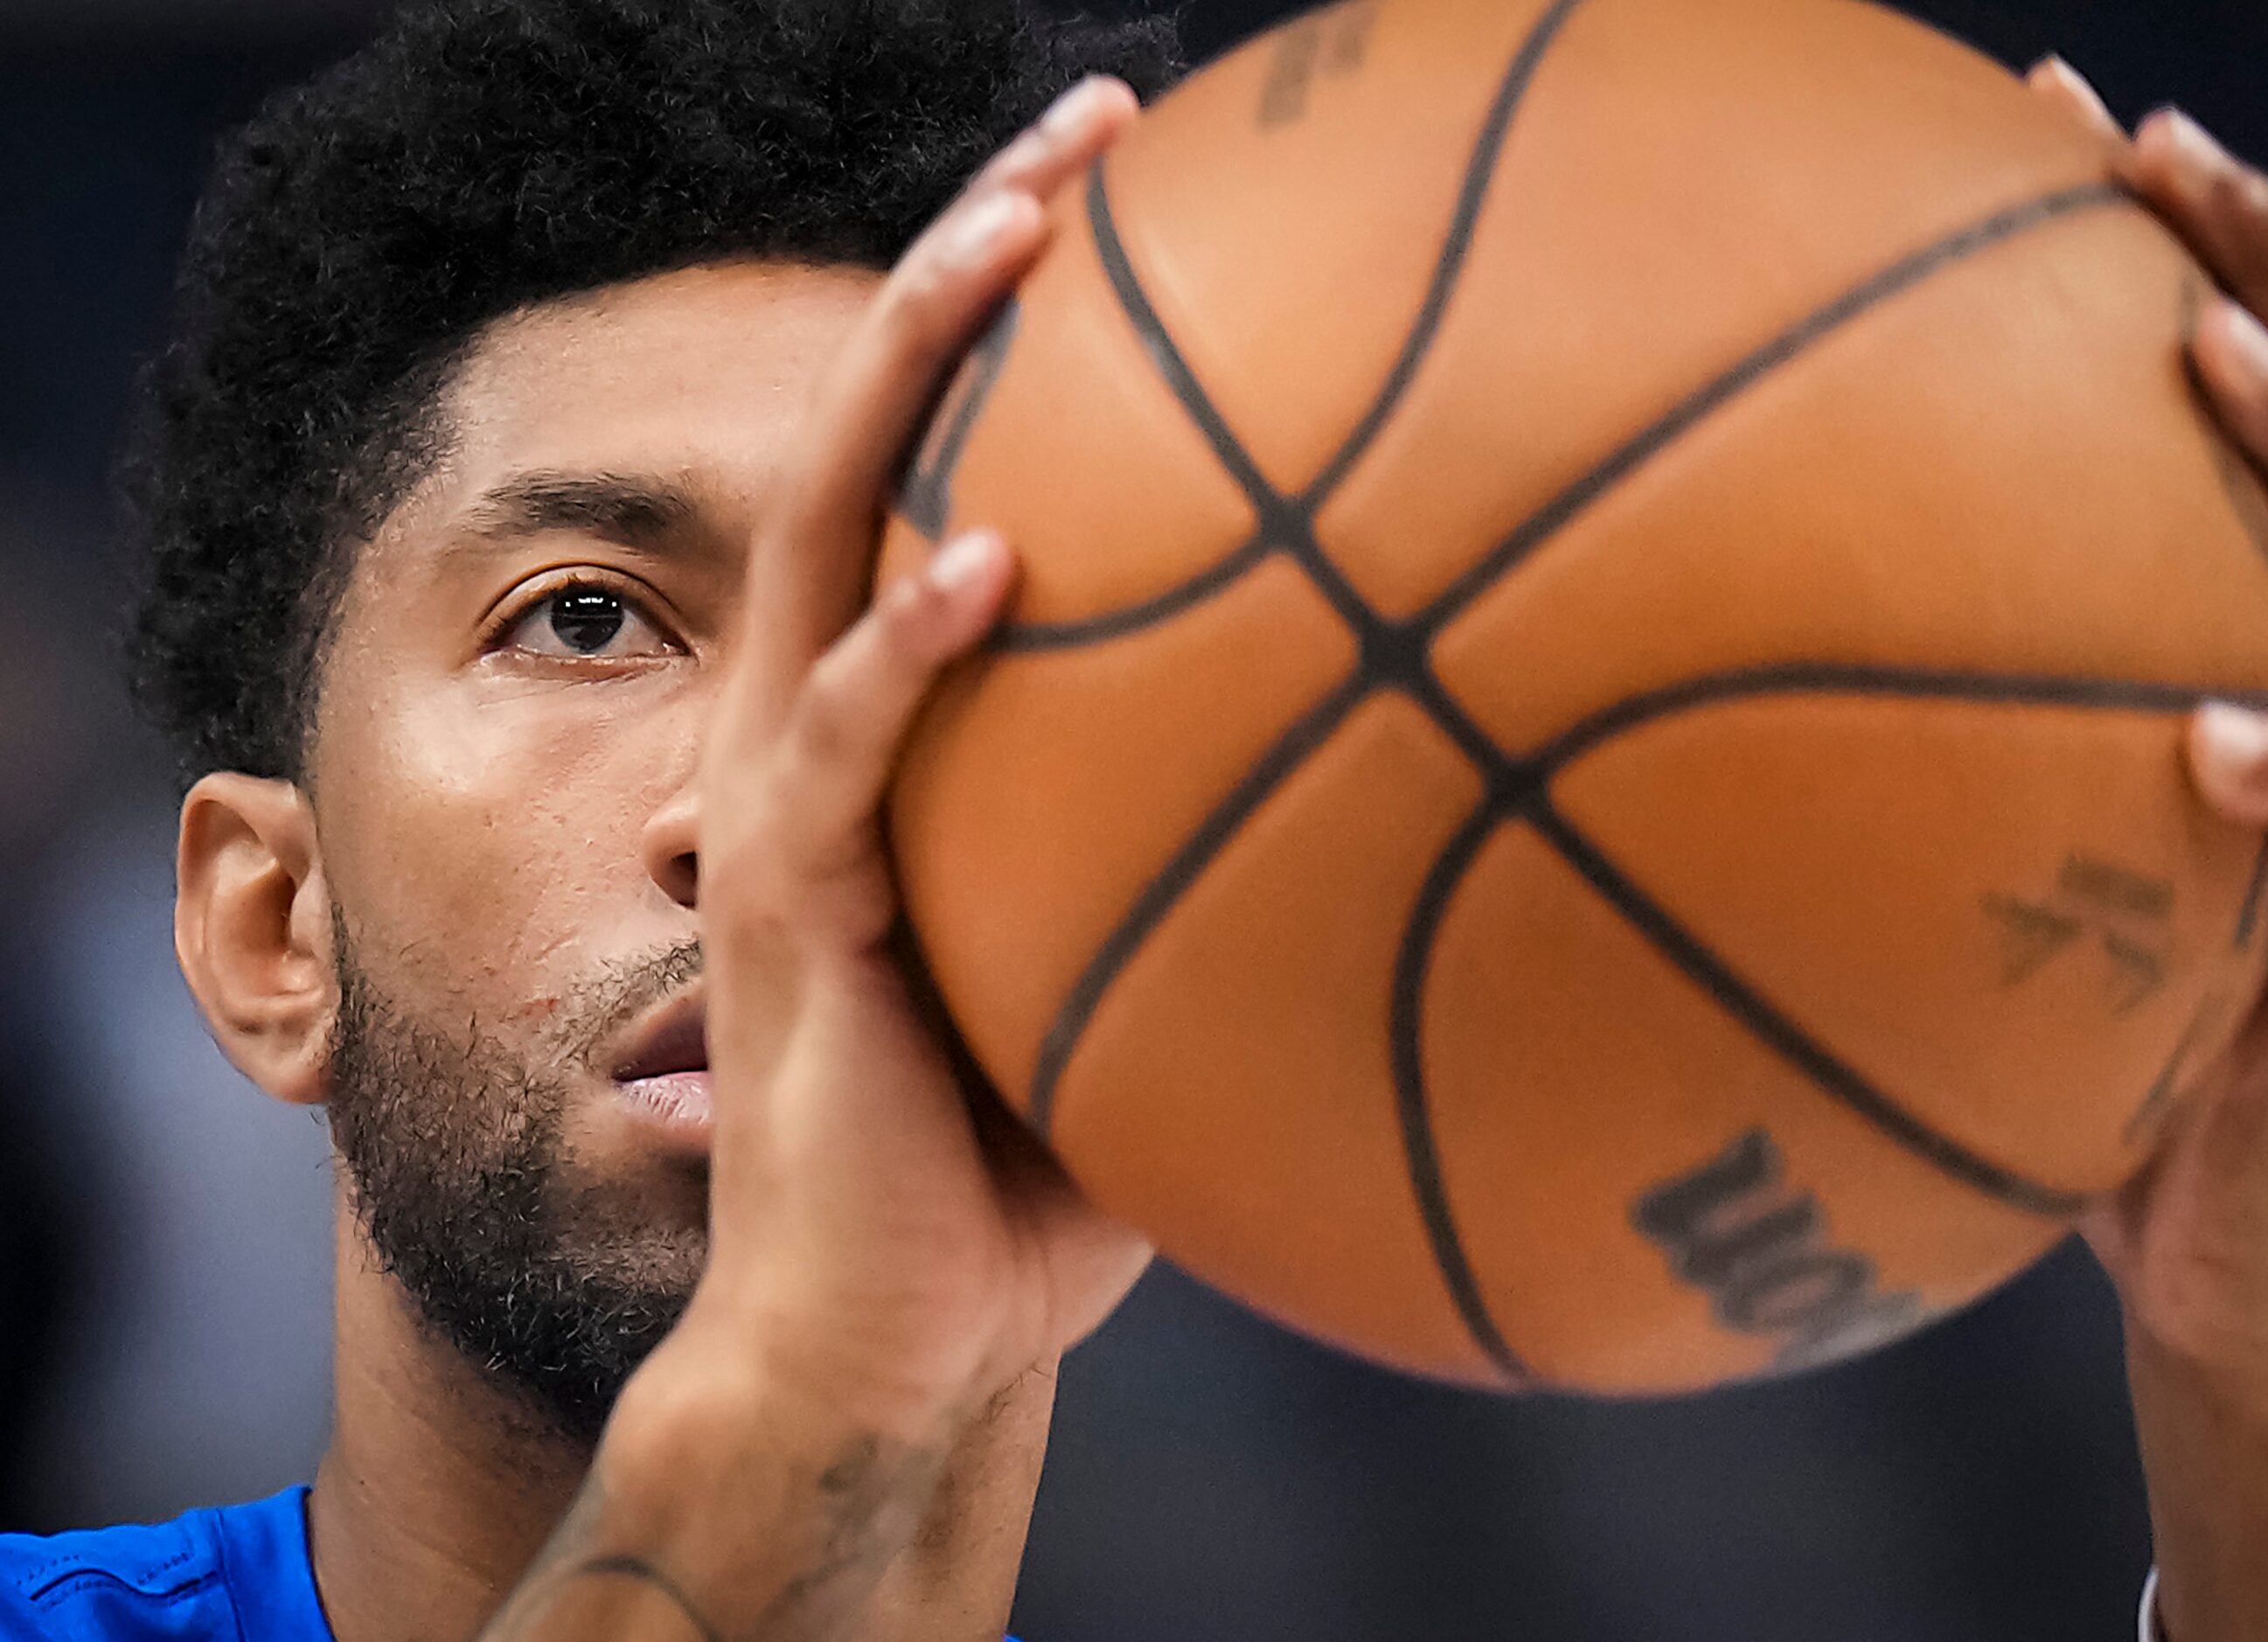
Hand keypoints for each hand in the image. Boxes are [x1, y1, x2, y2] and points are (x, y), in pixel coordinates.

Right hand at [479, 77, 1151, 1641]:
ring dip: (904, 371)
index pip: (955, 480)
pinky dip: (901, 658)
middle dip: (968, 267)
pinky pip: (832, 758)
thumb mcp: (1159, 994)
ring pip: (819, 539)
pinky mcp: (787, 921)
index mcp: (917, 740)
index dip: (1033, 343)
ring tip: (1013, 229)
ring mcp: (793, 816)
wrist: (894, 1345)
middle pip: (873, 442)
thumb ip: (1237, 882)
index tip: (1163, 216)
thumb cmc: (1036, 1180)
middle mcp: (836, 737)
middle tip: (1090, 132)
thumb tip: (1448, 809)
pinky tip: (991, 564)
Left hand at [2032, 60, 2267, 1641]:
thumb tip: (1642, 683)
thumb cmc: (2080, 1071)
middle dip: (2261, 276)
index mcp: (2259, 665)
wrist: (2225, 1272)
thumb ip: (1900, 777)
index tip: (2052, 121)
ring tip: (2207, 341)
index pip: (2230, 426)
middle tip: (2156, 142)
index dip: (2168, 262)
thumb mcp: (1986, 897)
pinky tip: (2225, 738)